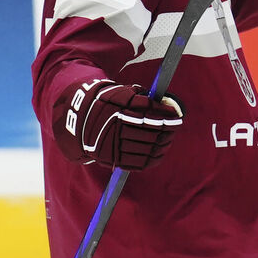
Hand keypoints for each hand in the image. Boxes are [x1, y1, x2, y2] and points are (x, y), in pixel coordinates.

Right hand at [57, 81, 182, 170]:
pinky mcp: (113, 159)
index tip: (176, 115)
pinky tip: (160, 151)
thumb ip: (143, 98)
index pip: (148, 114)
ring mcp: (114, 146)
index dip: (165, 115)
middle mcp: (115, 129)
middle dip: (167, 129)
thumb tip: (168, 105)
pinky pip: (139, 163)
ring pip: (146, 148)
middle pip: (150, 131)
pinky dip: (153, 158)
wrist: (80, 121)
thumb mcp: (121, 94)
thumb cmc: (108, 103)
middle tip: (176, 125)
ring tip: (169, 138)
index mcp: (118, 111)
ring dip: (163, 143)